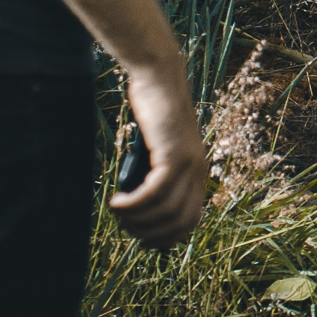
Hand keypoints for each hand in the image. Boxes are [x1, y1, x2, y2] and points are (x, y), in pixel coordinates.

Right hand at [108, 56, 210, 246]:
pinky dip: (133, 204)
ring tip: (117, 212)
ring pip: (165, 211)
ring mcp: (190, 163)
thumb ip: (154, 177)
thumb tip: (140, 210)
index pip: (189, 221)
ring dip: (137, 220)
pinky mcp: (174, 154)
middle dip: (149, 233)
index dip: (166, 237)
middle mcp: (199, 171)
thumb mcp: (155, 152)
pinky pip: (154, 193)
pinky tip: (117, 202)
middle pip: (179, 223)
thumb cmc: (152, 116)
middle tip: (125, 225)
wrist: (159, 80)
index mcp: (198, 173)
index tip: (141, 237)